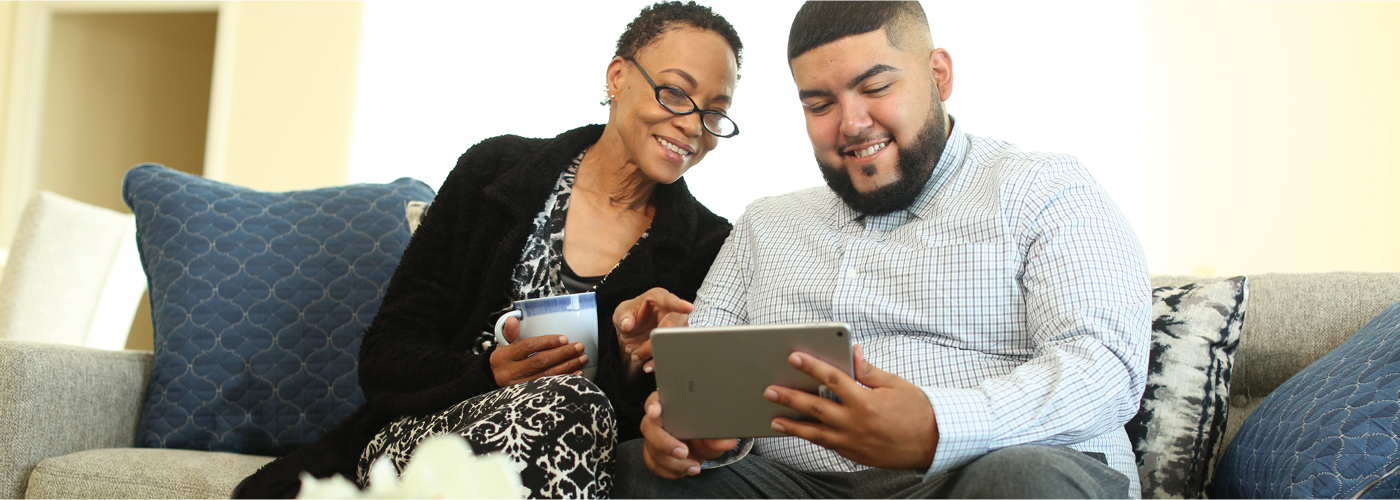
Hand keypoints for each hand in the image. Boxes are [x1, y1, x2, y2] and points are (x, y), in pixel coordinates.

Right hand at [489, 315, 587, 386]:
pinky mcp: (527, 397)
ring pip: (547, 375)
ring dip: (568, 366)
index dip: (548, 342)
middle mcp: (510, 372)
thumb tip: (513, 319)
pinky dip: (564, 379)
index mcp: (503, 357)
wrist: (492, 383)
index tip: (564, 338)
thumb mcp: (502, 345)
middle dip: (562, 353)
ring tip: (581, 358)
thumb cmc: (503, 361)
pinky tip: (576, 374)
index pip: (529, 346)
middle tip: (579, 347)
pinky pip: (550, 387)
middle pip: (540, 361)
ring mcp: (518, 387)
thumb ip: (510, 332)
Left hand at [613, 288, 692, 374]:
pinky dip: (660, 361)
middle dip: (654, 343)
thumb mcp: (621, 313)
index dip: (680, 305)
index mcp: (660, 298)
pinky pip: (673, 352)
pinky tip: (649, 365)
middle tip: (637, 354)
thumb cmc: (630, 316)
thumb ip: (622, 317)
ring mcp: (678, 327)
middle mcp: (673, 311)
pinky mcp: (677, 341)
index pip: (670, 301)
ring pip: (674, 342)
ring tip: (637, 358)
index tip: (688, 307)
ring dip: (656, 354)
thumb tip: (627, 324)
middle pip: (670, 328)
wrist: (632, 330)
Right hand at [639, 391, 738, 478]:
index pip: (656, 399)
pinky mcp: (652, 453)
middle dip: (665, 442)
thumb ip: (719, 436)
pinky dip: (670, 471)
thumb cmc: (704, 433)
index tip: (655, 411)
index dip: (653, 404)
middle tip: (683, 452)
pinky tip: (685, 470)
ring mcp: (652, 437)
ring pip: (652, 450)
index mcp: (671, 405)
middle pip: (649, 427)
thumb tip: (728, 441)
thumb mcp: (715, 433)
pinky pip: (654, 464)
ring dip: (673, 463)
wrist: (702, 447)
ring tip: (693, 467)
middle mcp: (657, 420)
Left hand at [764, 344, 938, 468]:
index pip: (832, 379)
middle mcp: (856, 423)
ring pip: (816, 433)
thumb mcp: (894, 384)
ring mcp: (854, 443)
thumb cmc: (917, 411)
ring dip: (793, 425)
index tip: (794, 357)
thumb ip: (868, 371)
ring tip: (774, 419)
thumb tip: (852, 352)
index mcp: (866, 402)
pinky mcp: (855, 455)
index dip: (812, 366)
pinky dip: (812, 438)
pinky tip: (799, 432)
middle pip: (815, 407)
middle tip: (770, 390)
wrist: (934, 443)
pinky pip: (828, 445)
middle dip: (790, 397)